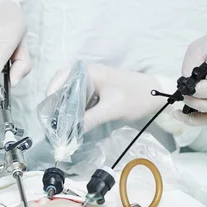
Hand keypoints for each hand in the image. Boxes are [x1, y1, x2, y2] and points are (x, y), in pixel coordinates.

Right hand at [47, 64, 161, 131]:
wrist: (158, 95)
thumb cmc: (136, 97)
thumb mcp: (112, 109)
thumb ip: (89, 119)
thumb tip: (69, 135)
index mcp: (88, 71)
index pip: (61, 78)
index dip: (51, 93)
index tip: (48, 113)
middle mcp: (86, 74)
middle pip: (62, 87)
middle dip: (56, 104)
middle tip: (52, 123)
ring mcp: (91, 82)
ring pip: (69, 94)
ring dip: (64, 109)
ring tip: (59, 126)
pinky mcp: (96, 91)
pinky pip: (79, 99)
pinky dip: (74, 110)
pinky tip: (72, 123)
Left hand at [176, 28, 206, 125]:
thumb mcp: (200, 46)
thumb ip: (189, 65)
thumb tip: (184, 84)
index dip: (195, 92)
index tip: (185, 87)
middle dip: (193, 103)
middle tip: (182, 96)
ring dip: (196, 115)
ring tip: (179, 113)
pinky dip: (205, 119)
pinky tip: (190, 117)